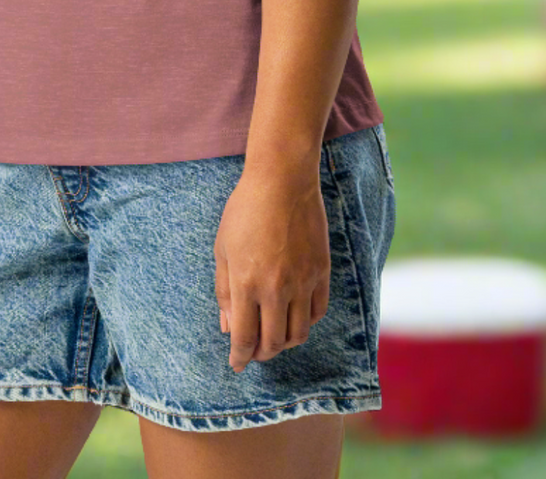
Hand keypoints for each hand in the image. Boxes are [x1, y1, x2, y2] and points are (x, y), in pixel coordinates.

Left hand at [214, 160, 330, 372]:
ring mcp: (302, 281)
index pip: (244, 338)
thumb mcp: (223, 249)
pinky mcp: (321, 271)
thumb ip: (225, 292)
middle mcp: (276, 288)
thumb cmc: (245, 210)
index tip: (236, 364)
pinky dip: (305, 322)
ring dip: (284, 343)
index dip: (239, 357)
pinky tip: (294, 316)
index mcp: (246, 283)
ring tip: (274, 336)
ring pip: (298, 333)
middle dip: (261, 353)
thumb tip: (229, 328)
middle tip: (254, 351)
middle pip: (273, 343)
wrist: (283, 181)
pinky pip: (317, 312)